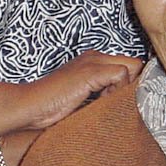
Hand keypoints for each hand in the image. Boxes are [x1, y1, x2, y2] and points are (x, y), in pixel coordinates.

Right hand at [19, 50, 142, 130]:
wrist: (30, 106)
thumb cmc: (52, 108)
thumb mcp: (84, 100)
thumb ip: (103, 95)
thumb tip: (128, 103)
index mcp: (92, 61)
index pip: (128, 66)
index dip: (130, 84)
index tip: (122, 101)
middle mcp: (95, 57)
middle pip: (135, 64)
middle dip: (132, 85)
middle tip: (114, 102)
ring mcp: (93, 61)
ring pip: (133, 67)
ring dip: (125, 89)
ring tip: (104, 102)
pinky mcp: (91, 70)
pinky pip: (122, 75)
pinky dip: (117, 91)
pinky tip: (100, 102)